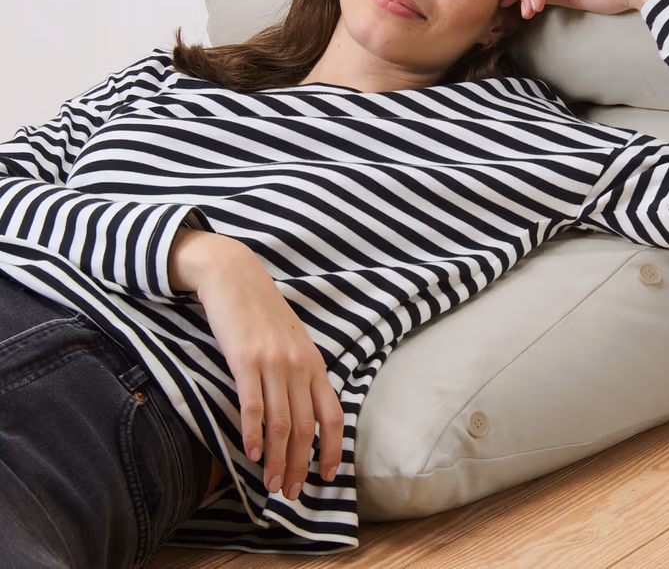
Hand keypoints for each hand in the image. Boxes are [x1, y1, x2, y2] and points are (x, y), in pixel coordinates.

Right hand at [169, 228, 343, 499]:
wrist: (235, 276)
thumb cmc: (262, 313)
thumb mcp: (292, 342)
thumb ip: (299, 374)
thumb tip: (302, 413)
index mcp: (314, 363)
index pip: (332, 416)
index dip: (333, 449)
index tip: (327, 477)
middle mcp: (299, 366)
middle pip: (305, 428)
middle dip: (299, 466)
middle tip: (290, 493)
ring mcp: (273, 362)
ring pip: (280, 423)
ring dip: (275, 460)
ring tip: (270, 485)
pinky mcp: (245, 359)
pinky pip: (252, 405)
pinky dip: (252, 434)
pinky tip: (249, 454)